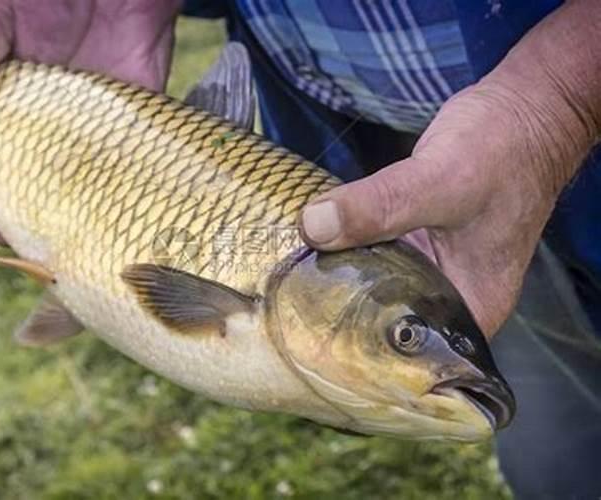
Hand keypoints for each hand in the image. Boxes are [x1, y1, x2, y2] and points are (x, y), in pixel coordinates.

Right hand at [0, 0, 180, 244]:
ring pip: (85, 180)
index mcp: (15, 102)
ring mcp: (97, 121)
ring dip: (75, 212)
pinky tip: (117, 211)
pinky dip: (129, 184)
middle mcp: (56, 121)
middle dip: (26, 209)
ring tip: (64, 237)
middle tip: (18, 232)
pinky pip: (136, 155)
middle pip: (38, 177)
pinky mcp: (140, 110)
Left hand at [299, 0, 600, 337]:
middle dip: (334, 309)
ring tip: (287, 273)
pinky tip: (310, 240)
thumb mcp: (441, 181)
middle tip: (284, 297)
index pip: (407, 355)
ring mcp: (429, 269)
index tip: (302, 326)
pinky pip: (370, 252)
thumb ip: (381, 206)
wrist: (522, 111)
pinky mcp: (411, 240)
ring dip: (334, 273)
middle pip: (381, 321)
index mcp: (469, 310)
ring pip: (370, 284)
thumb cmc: (503, 151)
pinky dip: (344, 245)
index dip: (354, 346)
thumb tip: (314, 227)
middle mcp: (446, 298)